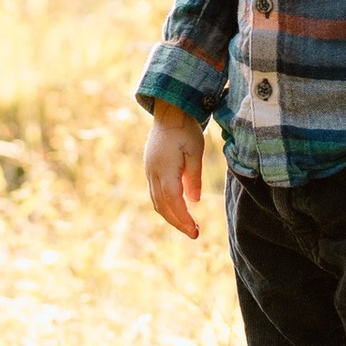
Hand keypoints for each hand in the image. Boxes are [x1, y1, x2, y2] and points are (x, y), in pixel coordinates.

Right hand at [144, 105, 205, 239]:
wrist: (168, 112)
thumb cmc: (185, 129)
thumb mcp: (195, 151)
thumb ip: (194, 176)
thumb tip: (193, 201)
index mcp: (165, 169)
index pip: (173, 201)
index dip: (183, 219)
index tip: (195, 232)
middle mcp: (153, 173)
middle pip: (162, 206)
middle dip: (178, 222)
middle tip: (194, 233)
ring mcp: (150, 171)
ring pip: (157, 201)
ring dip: (171, 216)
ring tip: (187, 225)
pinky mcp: (150, 169)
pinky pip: (155, 193)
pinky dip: (166, 206)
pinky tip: (177, 209)